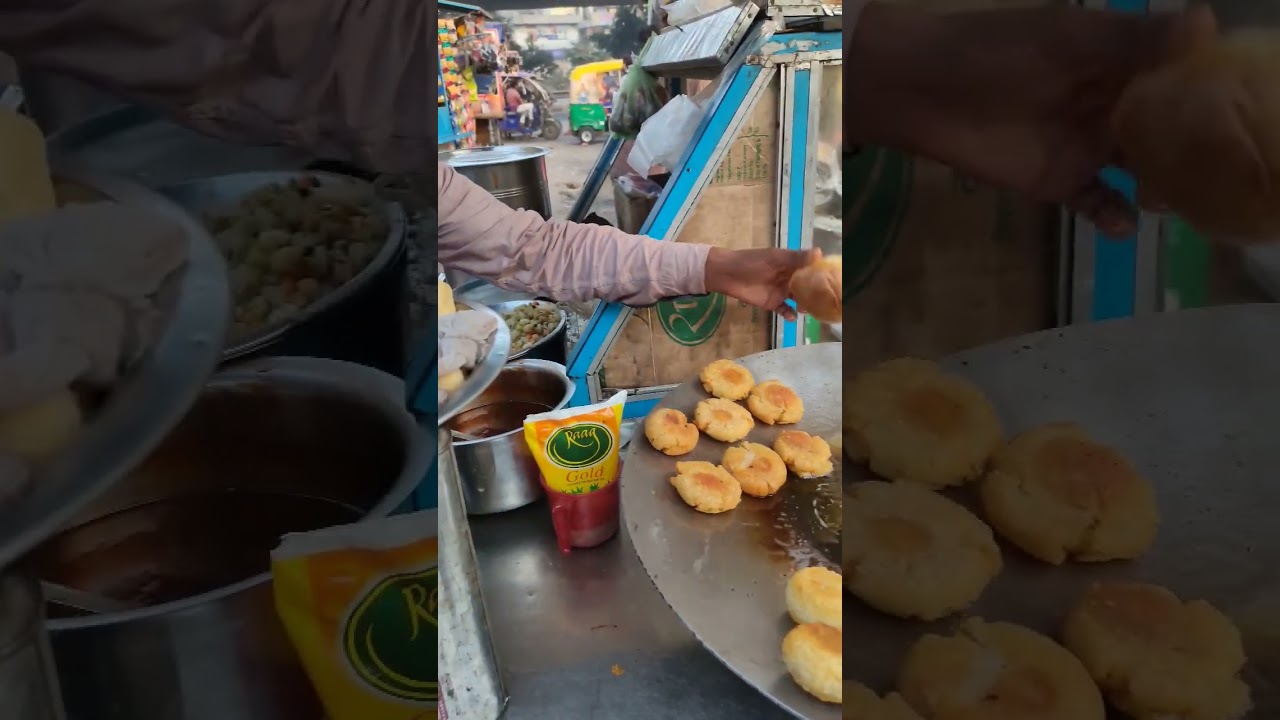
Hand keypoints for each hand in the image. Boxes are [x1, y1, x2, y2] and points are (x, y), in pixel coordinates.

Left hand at [703, 247, 819, 320]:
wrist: (728, 274)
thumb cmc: (751, 261)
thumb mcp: (775, 258)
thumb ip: (796, 258)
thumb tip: (819, 252)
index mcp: (792, 264)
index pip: (811, 268)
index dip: (821, 274)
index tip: (833, 280)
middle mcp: (790, 278)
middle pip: (808, 286)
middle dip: (816, 293)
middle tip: (827, 300)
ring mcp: (782, 291)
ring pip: (799, 299)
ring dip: (806, 305)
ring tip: (811, 309)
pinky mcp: (773, 303)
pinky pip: (785, 310)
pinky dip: (790, 314)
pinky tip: (793, 316)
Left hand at [851, 4, 1214, 237]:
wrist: (924, 92)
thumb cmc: (994, 53)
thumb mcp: (1068, 39)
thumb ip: (1134, 40)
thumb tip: (1207, 22)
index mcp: (1121, 60)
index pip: (1180, 76)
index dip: (1209, 91)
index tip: (1241, 109)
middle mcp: (1113, 103)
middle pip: (1169, 128)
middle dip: (1196, 147)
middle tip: (1224, 167)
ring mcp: (1087, 144)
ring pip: (1142, 168)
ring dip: (1165, 184)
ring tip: (1181, 197)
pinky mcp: (1058, 181)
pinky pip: (1098, 202)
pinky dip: (1114, 215)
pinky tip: (1124, 223)